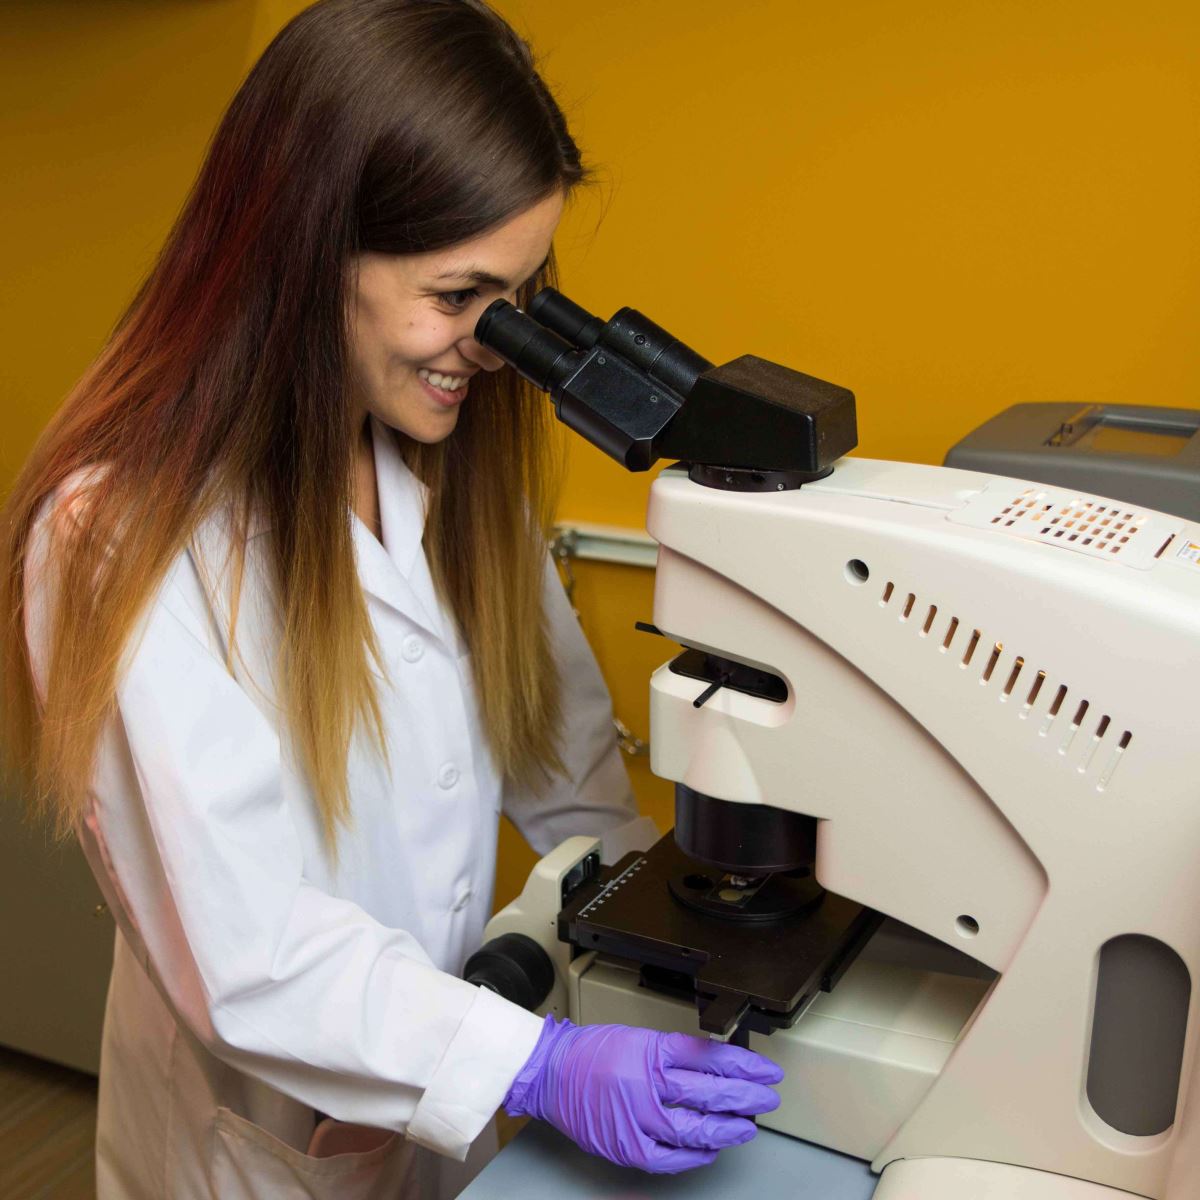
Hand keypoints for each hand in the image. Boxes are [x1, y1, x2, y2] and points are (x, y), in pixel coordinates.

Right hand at [503, 1017, 783, 1173]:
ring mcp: (637, 1117)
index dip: (743, 1066)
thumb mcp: (639, 1038)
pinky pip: (669, 1157)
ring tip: (747, 1126)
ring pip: (694, 1127)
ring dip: (726, 1128)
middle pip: (709, 1092)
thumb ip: (674, 1054)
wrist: (550, 1071)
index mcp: (652, 1049)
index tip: (764, 1071)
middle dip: (744, 1096)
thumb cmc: (591, 1052)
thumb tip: (716, 1067)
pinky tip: (711, 1150)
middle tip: (767, 1098)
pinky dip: (694, 1155)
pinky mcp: (627, 1145)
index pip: (710, 1057)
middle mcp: (647, 1082)